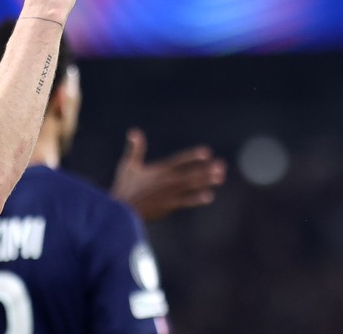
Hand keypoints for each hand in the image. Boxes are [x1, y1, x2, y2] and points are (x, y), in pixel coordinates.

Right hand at [110, 127, 226, 220]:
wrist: (121, 210)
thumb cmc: (124, 187)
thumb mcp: (128, 165)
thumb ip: (135, 148)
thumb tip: (134, 131)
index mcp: (159, 170)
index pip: (179, 161)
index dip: (193, 156)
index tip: (206, 152)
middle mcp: (167, 181)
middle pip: (190, 174)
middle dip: (206, 170)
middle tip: (221, 165)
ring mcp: (169, 194)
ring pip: (191, 186)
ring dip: (206, 181)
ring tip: (220, 177)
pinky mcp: (169, 205)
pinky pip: (186, 201)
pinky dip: (197, 199)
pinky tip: (209, 196)